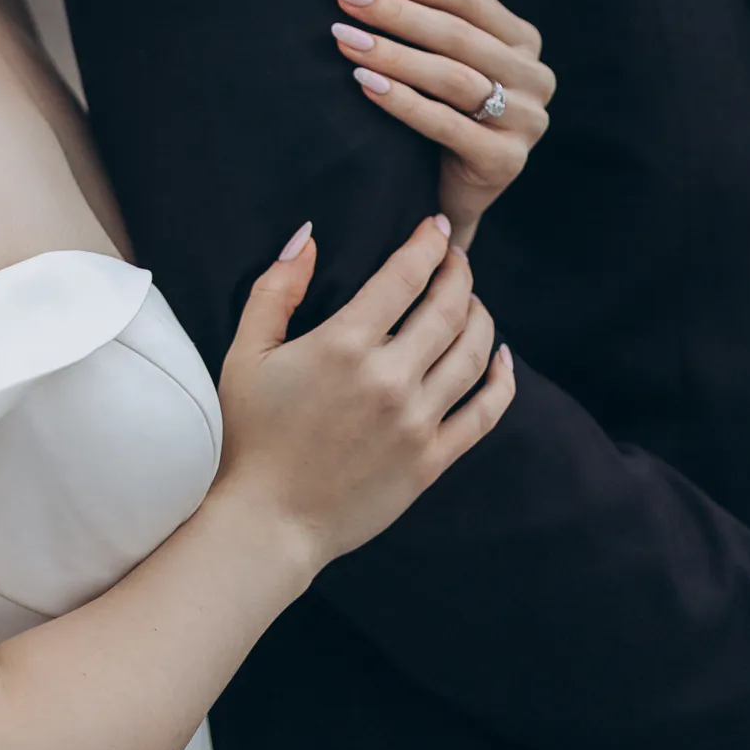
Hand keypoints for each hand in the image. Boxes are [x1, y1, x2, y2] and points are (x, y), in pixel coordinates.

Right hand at [215, 214, 514, 569]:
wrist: (267, 522)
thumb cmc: (249, 434)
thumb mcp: (247, 351)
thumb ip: (277, 288)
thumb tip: (306, 236)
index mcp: (344, 345)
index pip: (405, 275)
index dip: (427, 244)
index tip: (437, 227)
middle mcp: (388, 379)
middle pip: (448, 308)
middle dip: (459, 272)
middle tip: (457, 258)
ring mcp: (415, 422)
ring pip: (472, 353)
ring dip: (481, 317)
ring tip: (473, 301)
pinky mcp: (430, 462)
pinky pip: (484, 413)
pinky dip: (501, 380)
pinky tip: (502, 358)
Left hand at [329, 0, 553, 250]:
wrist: (451, 192)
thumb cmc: (447, 108)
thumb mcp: (452, 53)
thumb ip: (454, 2)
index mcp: (524, 41)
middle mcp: (535, 78)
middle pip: (457, 34)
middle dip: (394, 12)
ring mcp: (526, 122)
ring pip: (452, 77)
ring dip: (393, 54)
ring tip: (344, 38)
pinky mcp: (506, 162)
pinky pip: (447, 124)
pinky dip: (402, 101)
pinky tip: (364, 83)